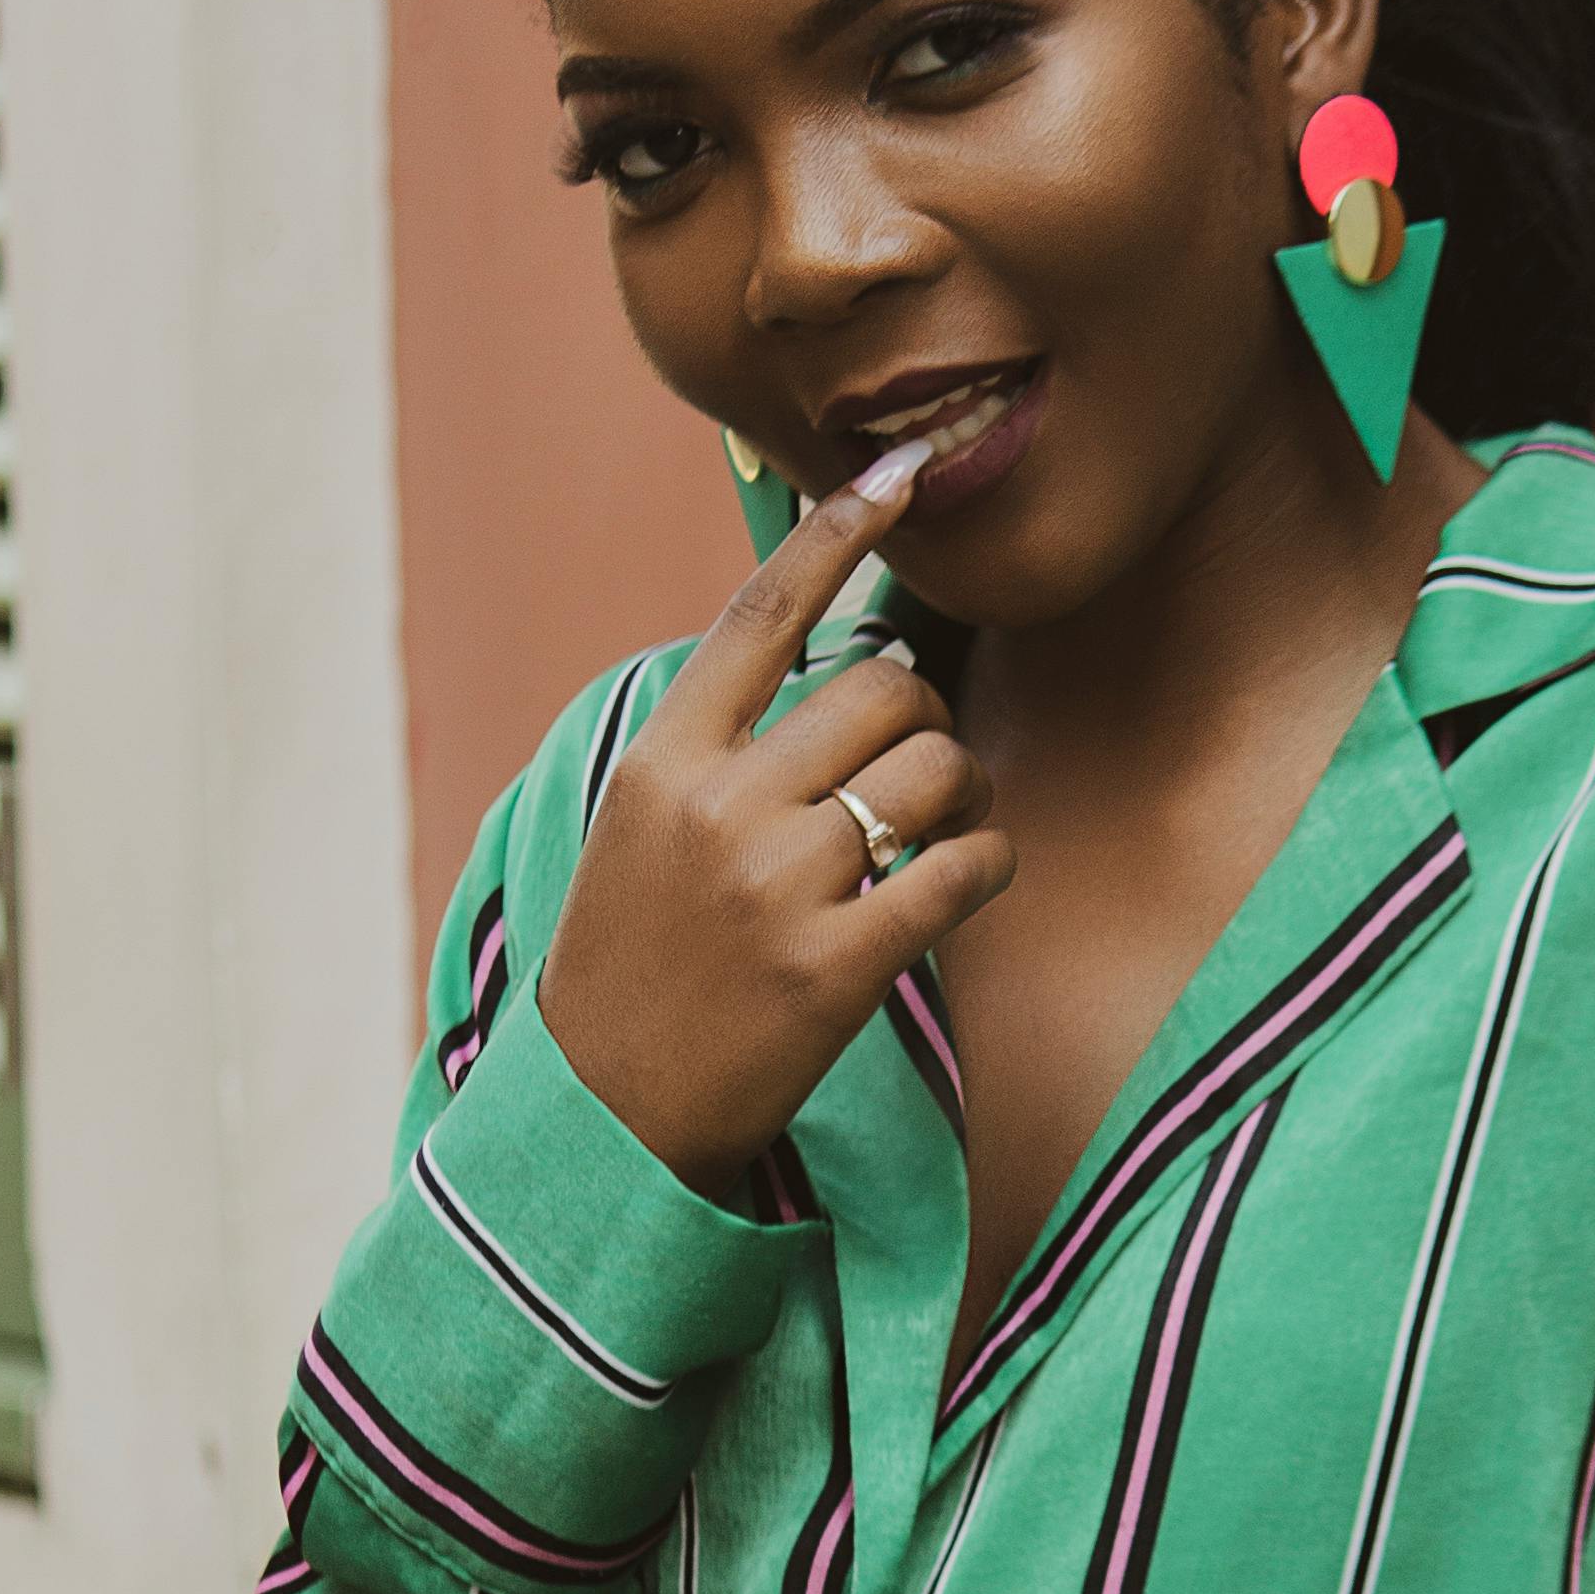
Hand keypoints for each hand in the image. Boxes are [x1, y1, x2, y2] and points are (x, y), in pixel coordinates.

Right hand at [534, 472, 1010, 1193]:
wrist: (606, 1118)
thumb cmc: (634, 965)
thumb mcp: (640, 830)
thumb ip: (717, 747)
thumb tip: (826, 661)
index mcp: (666, 759)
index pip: (764, 612)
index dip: (841, 533)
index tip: (900, 475)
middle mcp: (721, 806)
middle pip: (884, 689)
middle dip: (929, 717)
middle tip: (921, 767)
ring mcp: (778, 886)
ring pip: (938, 769)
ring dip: (968, 790)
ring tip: (943, 830)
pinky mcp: (834, 967)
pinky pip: (963, 870)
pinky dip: (988, 865)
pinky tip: (967, 881)